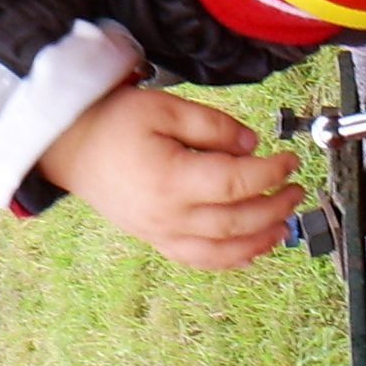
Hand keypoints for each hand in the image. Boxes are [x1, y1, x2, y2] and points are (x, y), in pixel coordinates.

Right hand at [37, 83, 304, 268]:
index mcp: (171, 178)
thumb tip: (251, 145)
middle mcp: (168, 215)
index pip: (236, 182)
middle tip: (295, 189)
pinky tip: (250, 249)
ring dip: (260, 240)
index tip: (289, 159)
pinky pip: (200, 259)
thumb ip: (211, 125)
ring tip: (284, 225)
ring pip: (222, 250)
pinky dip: (231, 258)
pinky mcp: (156, 239)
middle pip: (237, 221)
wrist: (70, 147)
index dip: (270, 172)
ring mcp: (161, 232)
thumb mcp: (163, 106)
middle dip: (274, 207)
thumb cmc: (113, 122)